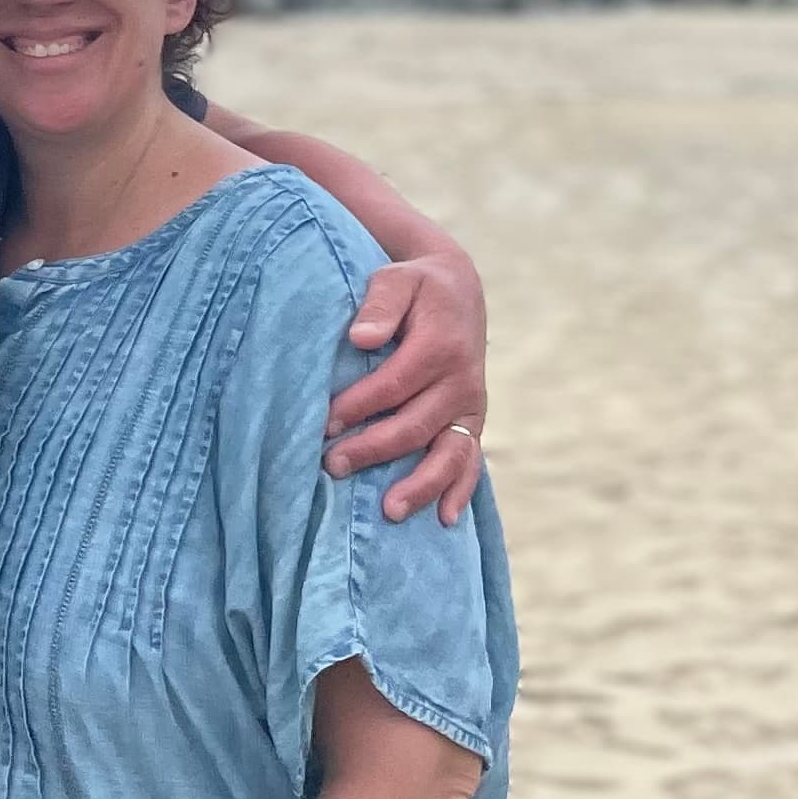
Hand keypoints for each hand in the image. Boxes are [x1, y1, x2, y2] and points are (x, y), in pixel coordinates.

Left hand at [324, 253, 485, 519]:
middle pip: (415, 425)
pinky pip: (471, 461)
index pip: (394, 385)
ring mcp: (471, 405)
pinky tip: (445, 519)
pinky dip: (460, 490)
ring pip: (449, 454)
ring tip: (390, 510)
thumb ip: (381, 304)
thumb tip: (360, 338)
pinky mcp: (473, 421)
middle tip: (332, 466)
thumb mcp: (397, 279)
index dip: (358, 407)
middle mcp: (461, 380)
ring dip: (421, 485)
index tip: (324, 425)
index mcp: (440, 345)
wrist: (458, 290)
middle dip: (373, 449)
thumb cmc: (416, 286)